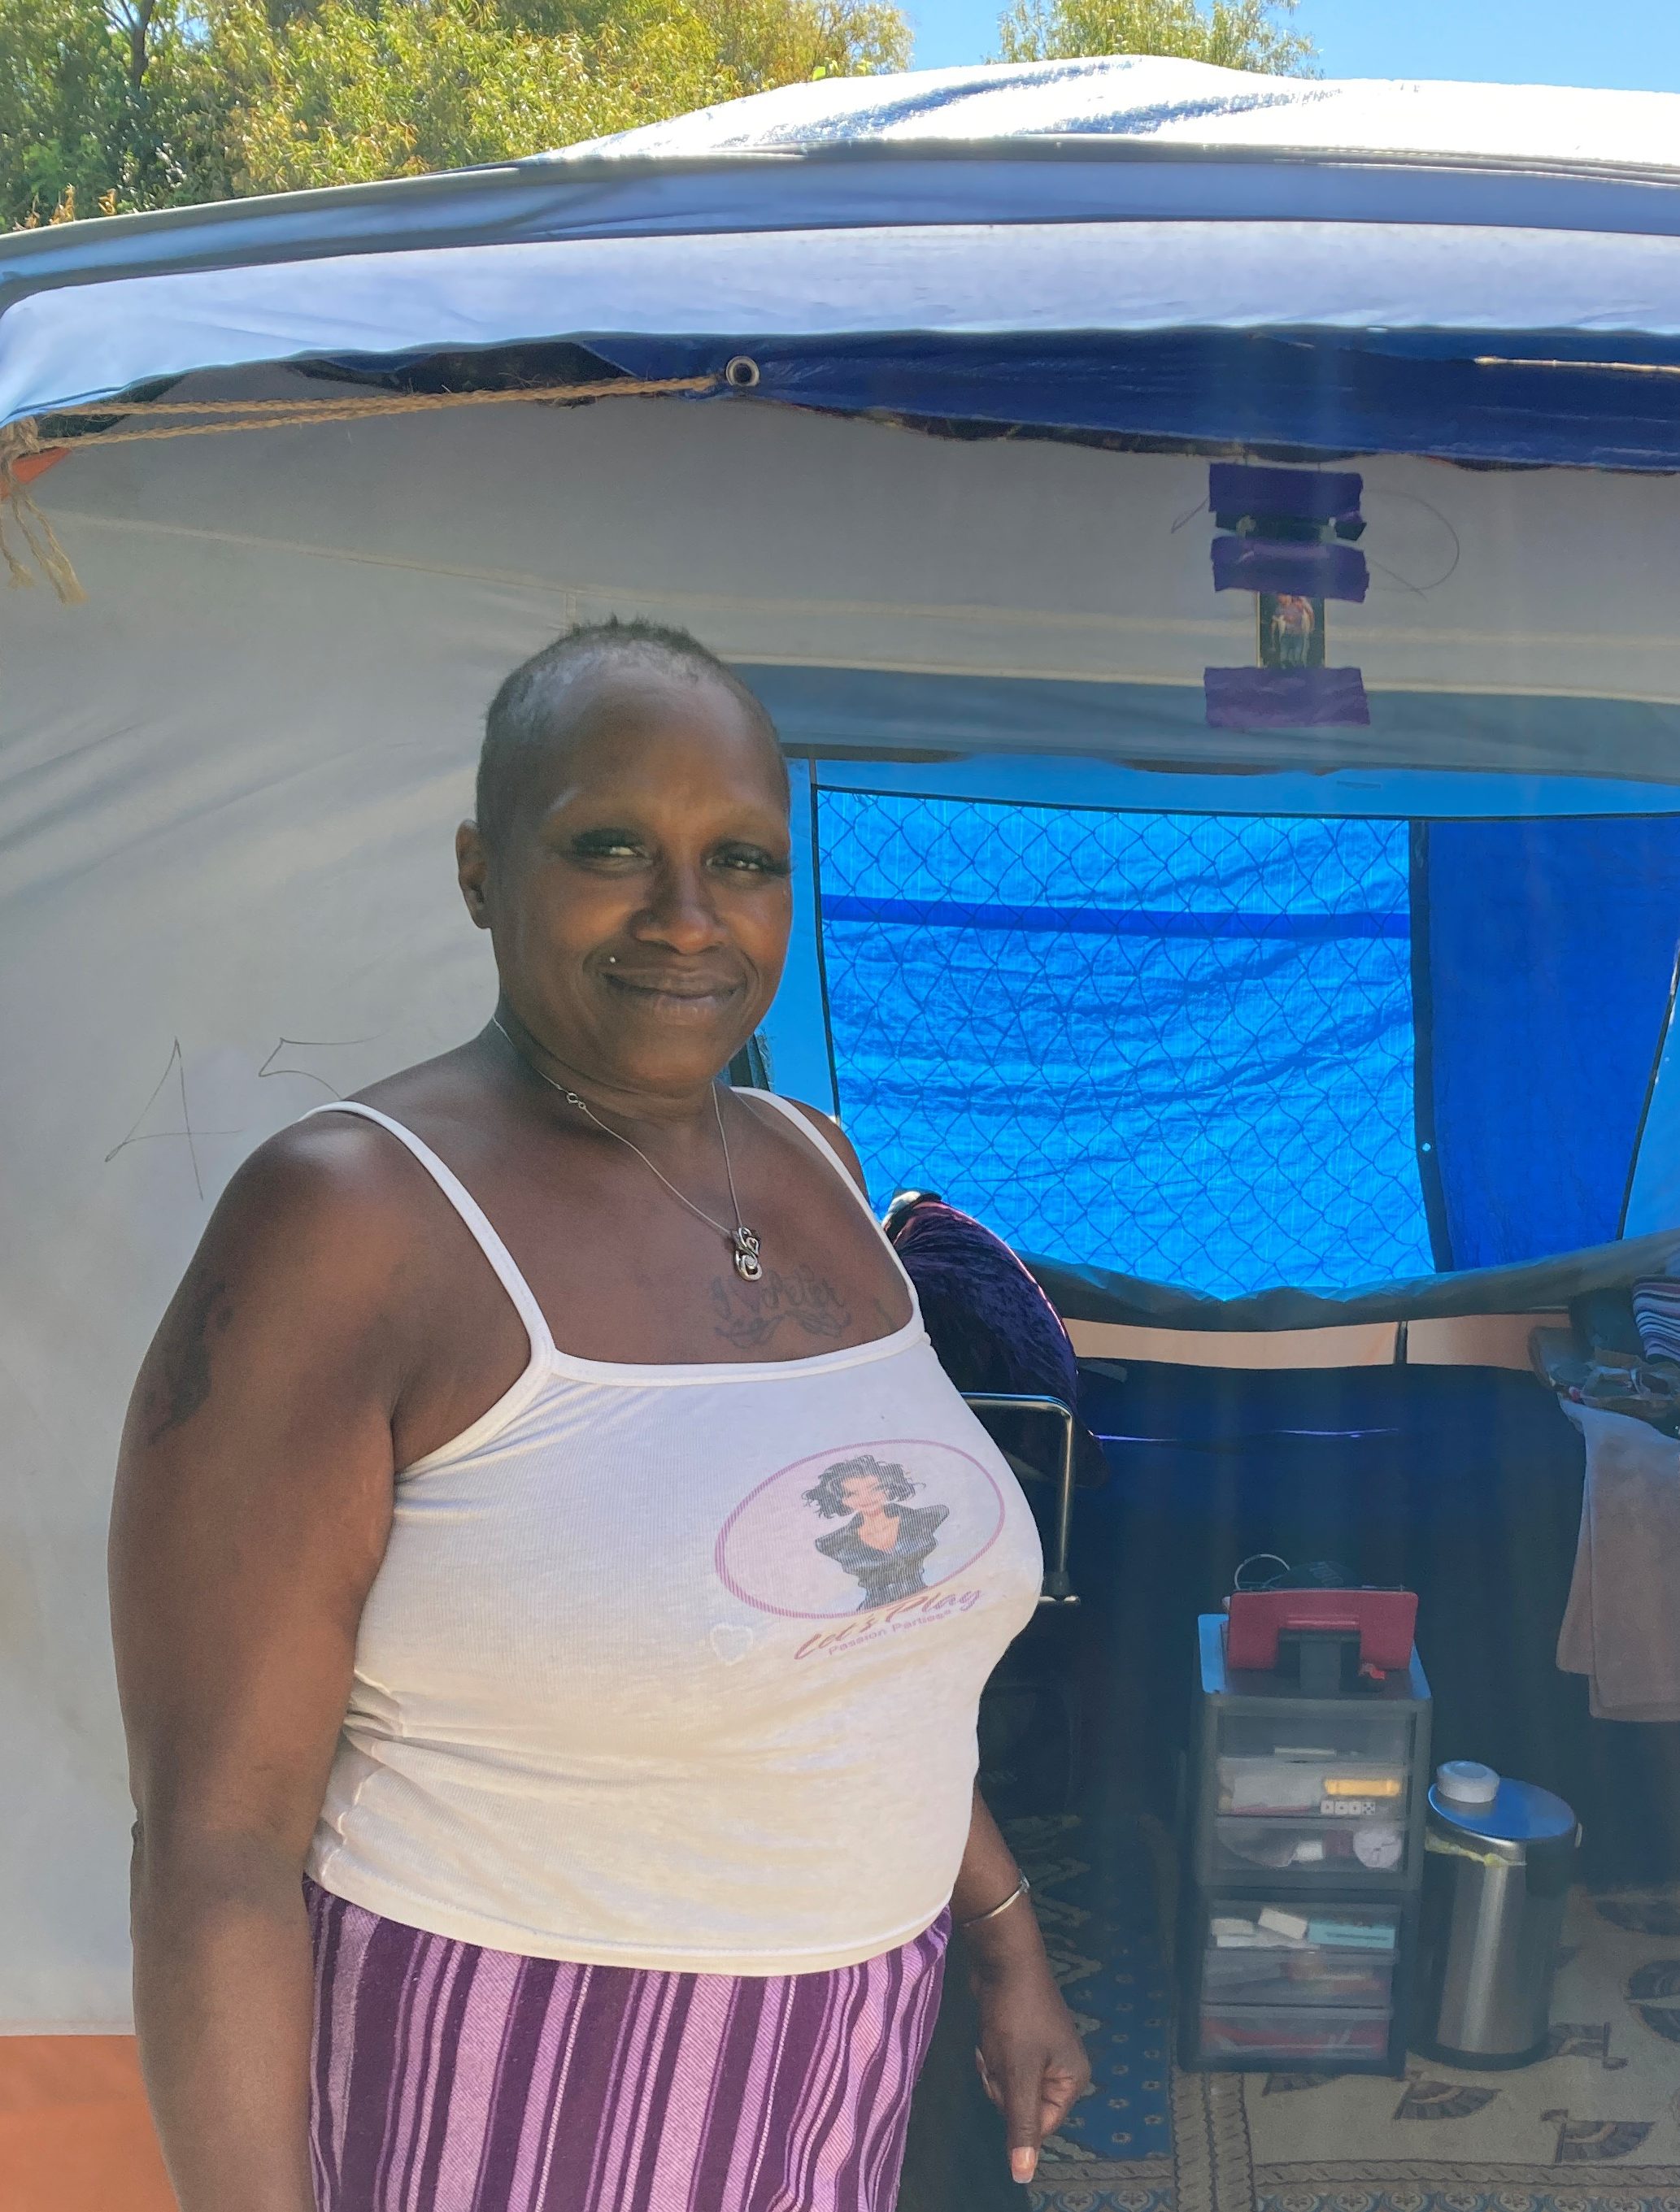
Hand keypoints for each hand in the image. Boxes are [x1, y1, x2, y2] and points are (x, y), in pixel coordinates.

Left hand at [968, 1933, 1090, 2184]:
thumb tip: (1024, 2176)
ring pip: (1009, 2087)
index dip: (1016, 2110)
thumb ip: (1021, 2126)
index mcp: (1073, 2080)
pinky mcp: (1023, 2041)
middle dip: (1003, 2086)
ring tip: (994, 2041)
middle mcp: (1062, 2070)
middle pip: (1023, 2107)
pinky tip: (989, 2036)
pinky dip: (993, 2056)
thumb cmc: (1016, 2015)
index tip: (1006, 2080)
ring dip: (995, 2070)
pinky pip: (1004, 2067)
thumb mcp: (1019, 2072)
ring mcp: (1042, 2054)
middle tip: (999, 2056)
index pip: (1041, 2125)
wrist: (1003, 1959)